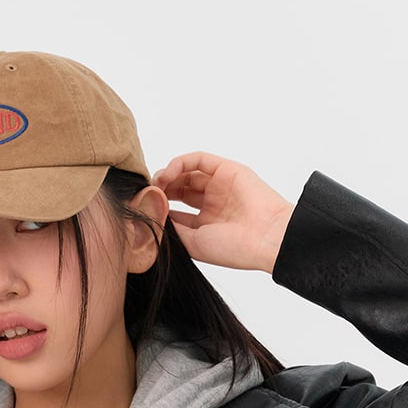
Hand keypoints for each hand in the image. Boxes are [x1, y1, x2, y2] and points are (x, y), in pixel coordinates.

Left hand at [152, 154, 294, 273]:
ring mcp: (219, 185)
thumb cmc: (233, 249)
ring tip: (157, 183)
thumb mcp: (193, 243)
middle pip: (178, 188)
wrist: (265, 239)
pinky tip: (168, 173)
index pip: (175, 210)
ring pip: (186, 172)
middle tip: (147, 193)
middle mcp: (212, 203)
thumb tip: (151, 215)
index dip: (158, 207)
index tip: (143, 209)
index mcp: (205, 224)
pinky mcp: (227, 169)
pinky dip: (180, 162)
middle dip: (161, 189)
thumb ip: (172, 228)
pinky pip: (199, 159)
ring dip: (167, 175)